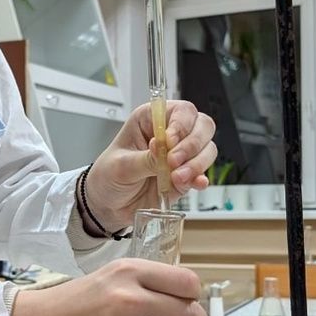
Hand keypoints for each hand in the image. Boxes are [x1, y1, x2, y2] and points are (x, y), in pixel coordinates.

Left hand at [81, 101, 215, 233]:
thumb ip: (145, 159)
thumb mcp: (121, 165)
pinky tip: (195, 184)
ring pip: (207, 150)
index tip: (170, 141)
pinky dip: (201, 179)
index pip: (181, 111)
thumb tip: (164, 151)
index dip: (181, 124)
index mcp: (151, 120)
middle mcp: (170, 135)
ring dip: (196, 164)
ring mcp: (181, 156)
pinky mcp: (185, 177)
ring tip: (176, 178)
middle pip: (202, 126)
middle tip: (173, 161)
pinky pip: (202, 174)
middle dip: (192, 145)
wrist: (107, 205)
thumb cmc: (108, 176)